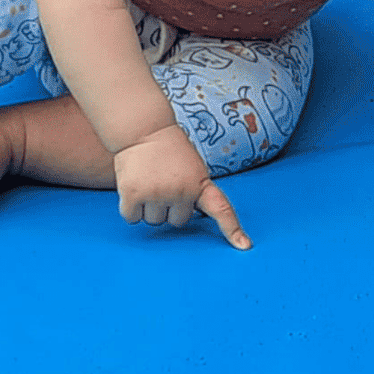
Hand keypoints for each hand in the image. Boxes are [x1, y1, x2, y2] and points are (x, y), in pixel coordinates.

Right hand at [112, 125, 251, 247]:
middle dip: (168, 207)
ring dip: (148, 207)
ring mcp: (157, 194)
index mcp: (199, 183)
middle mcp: (181, 191)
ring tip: (147, 180)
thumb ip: (193, 190)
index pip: (221, 209)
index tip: (244, 245)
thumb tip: (188, 215)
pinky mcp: (134, 194)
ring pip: (153, 221)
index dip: (232, 229)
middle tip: (161, 182)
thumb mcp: (191, 167)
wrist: (141, 127)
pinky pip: (132, 217)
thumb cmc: (167, 148)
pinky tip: (132, 186)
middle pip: (176, 221)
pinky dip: (130, 208)